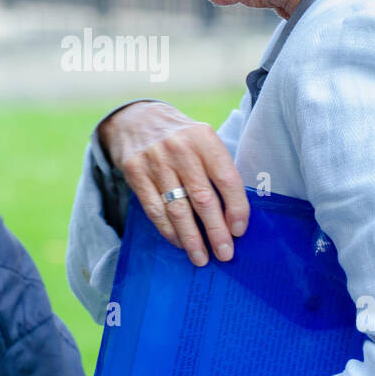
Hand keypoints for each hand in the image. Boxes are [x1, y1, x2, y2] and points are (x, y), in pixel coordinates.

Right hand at [98, 101, 248, 265]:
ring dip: (191, 238)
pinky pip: (154, 209)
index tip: (239, 230)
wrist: (136, 119)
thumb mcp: (203, 140)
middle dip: (216, 231)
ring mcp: (155, 160)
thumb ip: (218, 168)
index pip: (226, 178)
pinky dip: (169, 230)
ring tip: (201, 257)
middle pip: (203, 198)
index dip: (236, 208)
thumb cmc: (180, 137)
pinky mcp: (135, 171)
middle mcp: (180, 148)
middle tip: (225, 254)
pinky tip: (180, 242)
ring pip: (178, 209)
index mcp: (204, 138)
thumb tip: (235, 215)